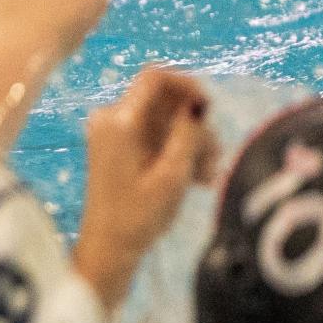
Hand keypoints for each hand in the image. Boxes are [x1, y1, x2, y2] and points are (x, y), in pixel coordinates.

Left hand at [74, 68, 218, 306]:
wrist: (110, 246)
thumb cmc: (139, 215)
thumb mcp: (173, 174)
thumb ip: (187, 134)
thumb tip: (197, 103)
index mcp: (119, 121)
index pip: (155, 76)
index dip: (187, 84)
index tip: (210, 108)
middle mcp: (112, 119)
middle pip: (165, 101)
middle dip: (195, 126)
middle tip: (213, 160)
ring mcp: (114, 132)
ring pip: (166, 120)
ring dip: (192, 143)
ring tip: (205, 177)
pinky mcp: (119, 147)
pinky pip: (156, 135)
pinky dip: (178, 151)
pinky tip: (196, 179)